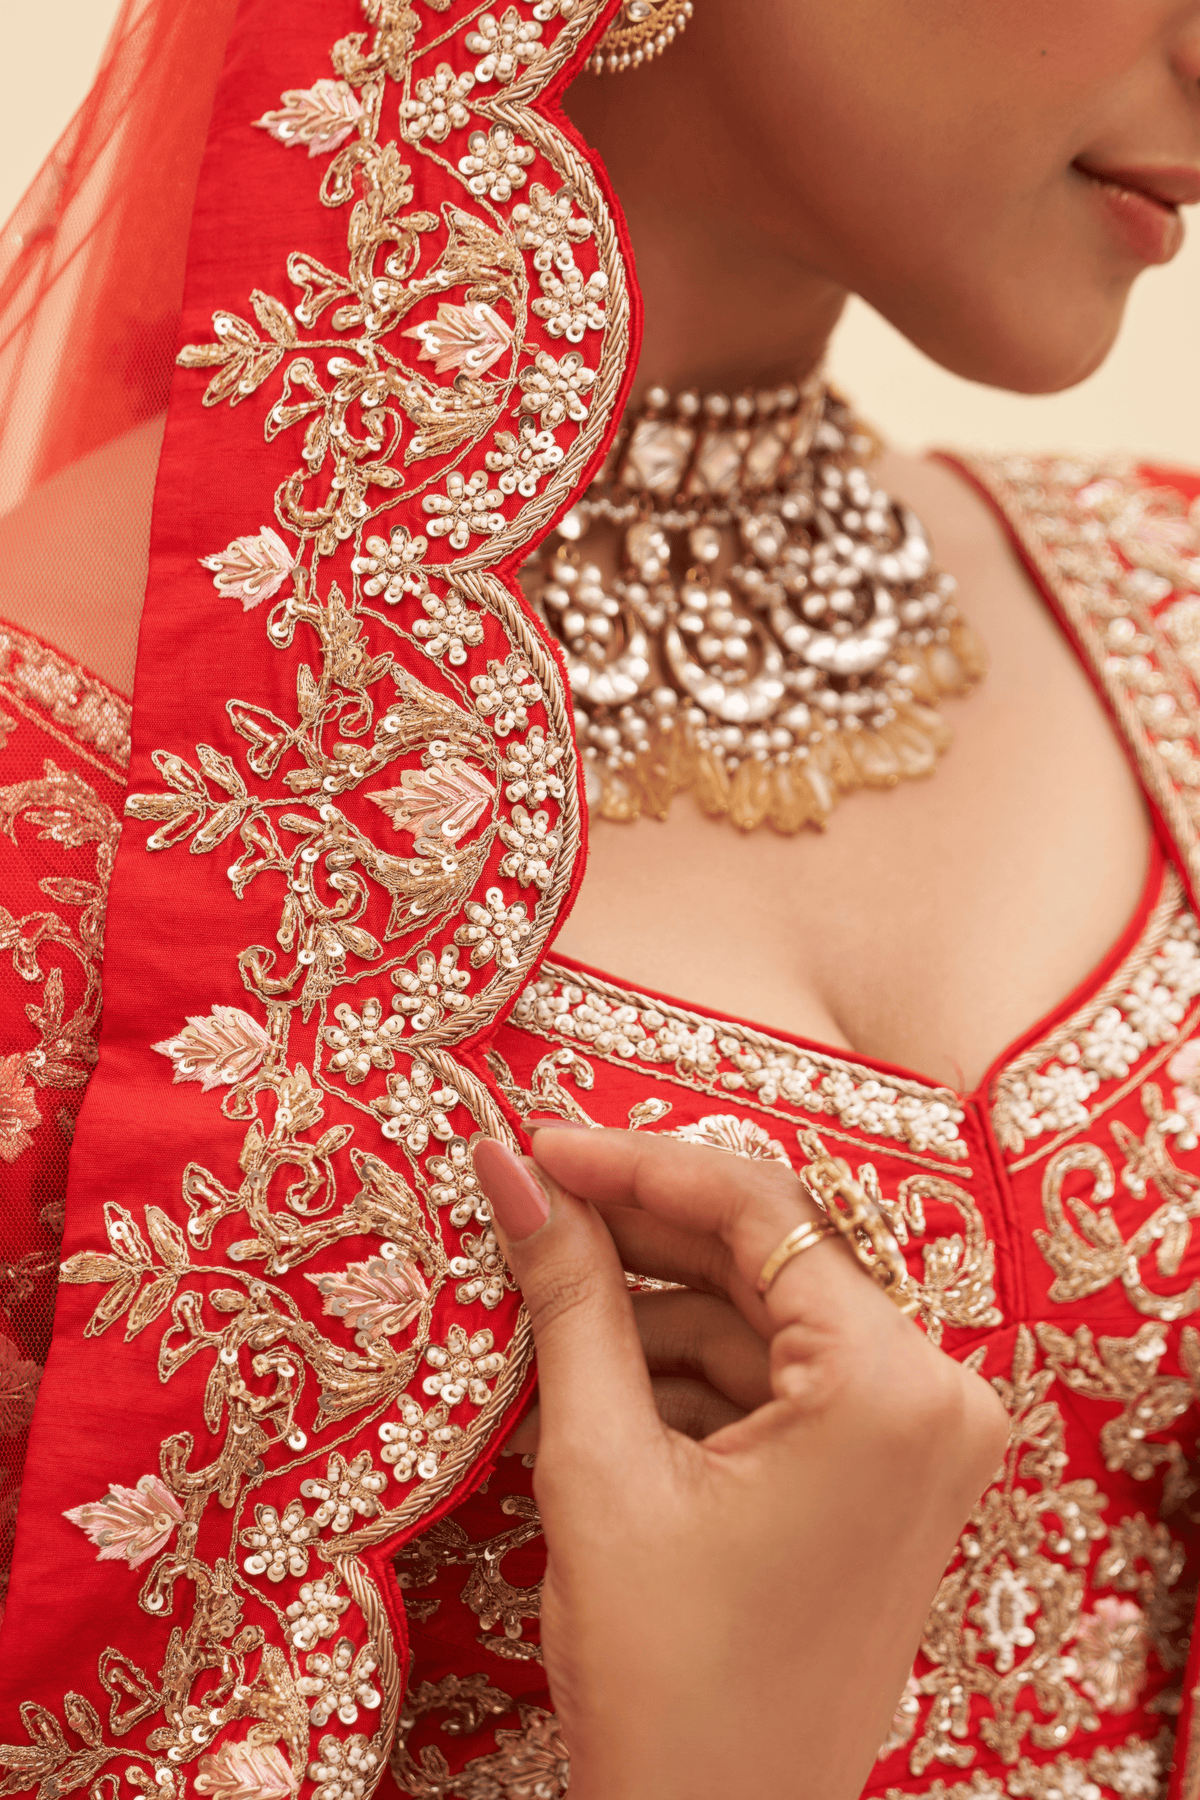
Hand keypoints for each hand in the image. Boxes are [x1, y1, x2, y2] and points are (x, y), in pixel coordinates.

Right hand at [472, 1125, 1008, 1799]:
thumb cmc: (668, 1681)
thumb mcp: (601, 1469)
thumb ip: (568, 1299)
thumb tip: (512, 1170)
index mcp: (891, 1386)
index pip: (758, 1211)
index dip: (634, 1163)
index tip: (538, 1141)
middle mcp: (935, 1395)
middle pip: (766, 1257)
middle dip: (638, 1233)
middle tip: (529, 1198)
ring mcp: (919, 1438)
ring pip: (763, 1317)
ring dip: (652, 1309)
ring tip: (543, 1307)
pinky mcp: (887, 1473)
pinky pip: (779, 1379)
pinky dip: (689, 1371)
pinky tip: (599, 1378)